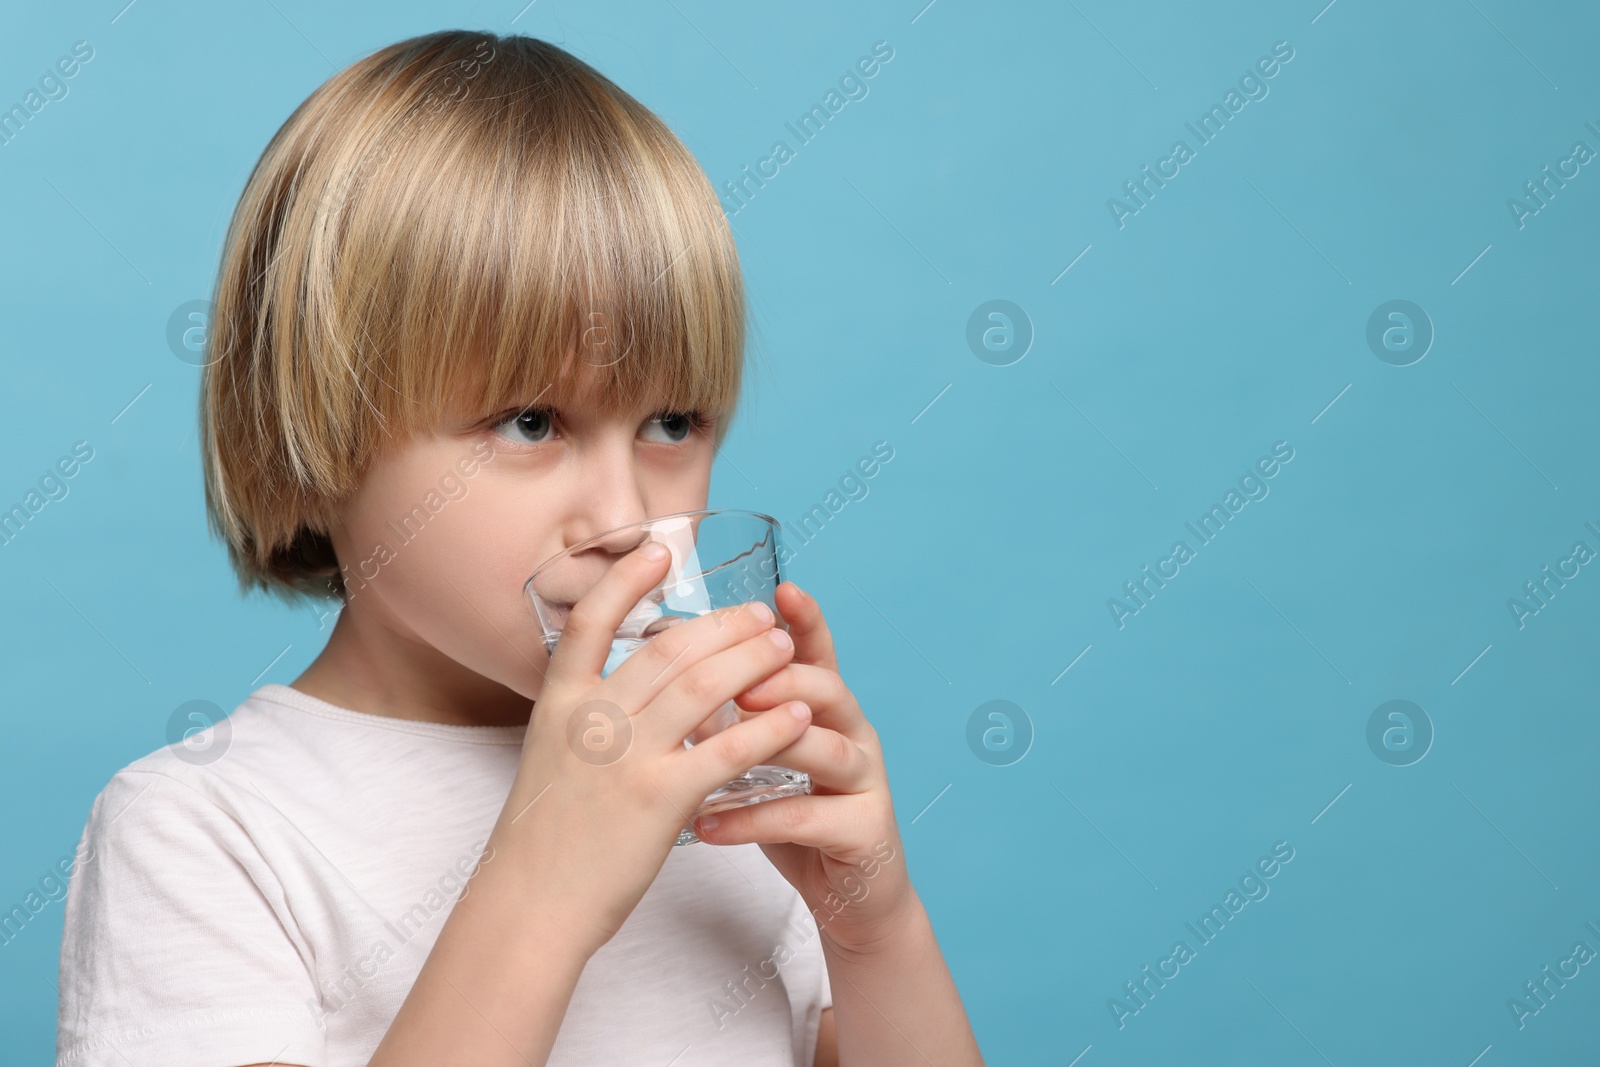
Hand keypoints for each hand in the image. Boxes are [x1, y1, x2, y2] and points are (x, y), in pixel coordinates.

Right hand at [490, 545, 813, 959]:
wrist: (532, 904)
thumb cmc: (544, 838)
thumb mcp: (549, 756)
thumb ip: (585, 716)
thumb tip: (625, 683)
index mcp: (559, 703)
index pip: (591, 621)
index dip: (626, 579)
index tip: (659, 551)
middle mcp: (592, 719)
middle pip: (669, 648)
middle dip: (723, 625)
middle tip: (760, 615)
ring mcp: (627, 756)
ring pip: (705, 686)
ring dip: (754, 660)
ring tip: (785, 647)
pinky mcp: (662, 798)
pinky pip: (728, 749)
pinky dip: (768, 726)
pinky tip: (796, 714)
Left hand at [694, 581, 916, 960]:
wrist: (847, 896)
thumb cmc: (790, 815)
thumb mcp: (758, 757)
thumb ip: (728, 715)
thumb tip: (665, 670)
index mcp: (825, 707)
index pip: (819, 651)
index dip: (806, 619)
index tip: (782, 589)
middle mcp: (853, 733)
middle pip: (827, 688)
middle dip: (783, 678)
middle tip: (737, 681)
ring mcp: (865, 781)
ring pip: (828, 747)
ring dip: (774, 744)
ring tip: (723, 747)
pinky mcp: (864, 831)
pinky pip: (807, 818)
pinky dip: (753, 821)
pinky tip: (707, 825)